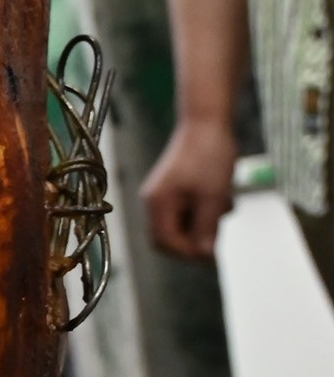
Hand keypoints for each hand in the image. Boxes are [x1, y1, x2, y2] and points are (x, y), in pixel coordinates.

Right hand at [141, 118, 238, 260]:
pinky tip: (219, 199)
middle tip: (218, 238)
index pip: (166, 241)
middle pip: (167, 237)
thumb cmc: (209, 156)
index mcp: (158, 204)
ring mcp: (161, 194)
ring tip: (223, 209)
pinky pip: (183, 211)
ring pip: (178, 224)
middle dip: (193, 241)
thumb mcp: (213, 196)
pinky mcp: (172, 188)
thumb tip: (204, 254)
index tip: (213, 253)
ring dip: (200, 225)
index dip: (188, 252)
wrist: (206, 122)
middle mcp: (153, 201)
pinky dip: (200, 212)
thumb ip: (206, 227)